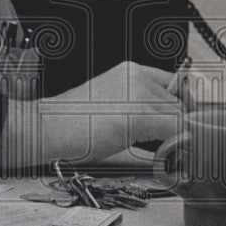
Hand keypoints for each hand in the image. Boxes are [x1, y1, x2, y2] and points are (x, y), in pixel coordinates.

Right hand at [53, 61, 185, 161]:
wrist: (47, 128)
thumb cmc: (71, 124)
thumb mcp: (110, 104)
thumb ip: (138, 106)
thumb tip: (170, 125)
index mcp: (129, 71)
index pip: (173, 84)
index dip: (179, 107)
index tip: (178, 124)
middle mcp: (136, 76)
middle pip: (178, 102)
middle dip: (176, 125)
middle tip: (166, 144)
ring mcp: (137, 93)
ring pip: (178, 117)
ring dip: (174, 137)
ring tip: (158, 151)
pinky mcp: (138, 114)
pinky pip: (174, 130)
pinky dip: (174, 146)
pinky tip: (159, 154)